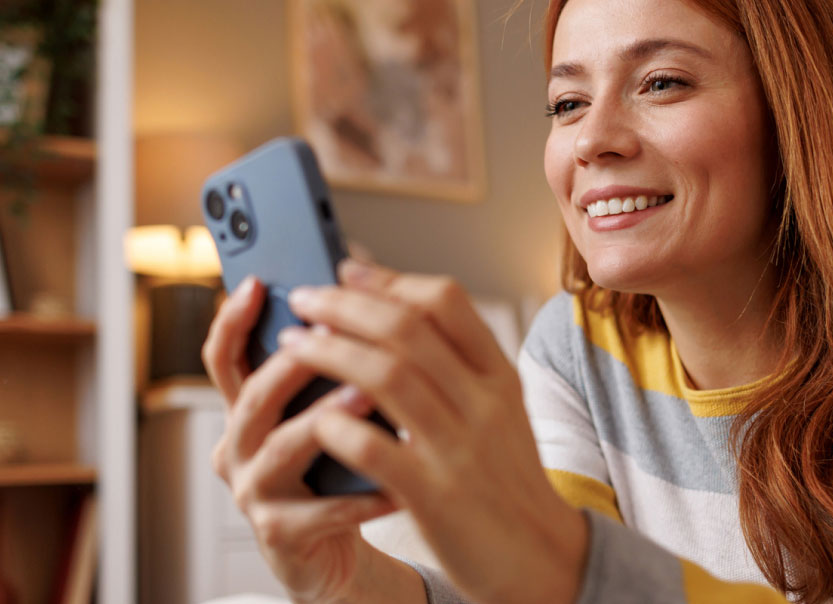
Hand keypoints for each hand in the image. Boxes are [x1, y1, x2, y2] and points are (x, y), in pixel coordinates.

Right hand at [202, 276, 407, 603]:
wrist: (336, 553)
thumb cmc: (336, 471)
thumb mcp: (327, 411)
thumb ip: (330, 363)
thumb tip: (356, 282)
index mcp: (248, 410)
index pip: (226, 357)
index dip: (234, 320)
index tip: (259, 284)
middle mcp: (240, 447)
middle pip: (254, 396)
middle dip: (293, 363)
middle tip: (334, 334)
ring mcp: (254, 491)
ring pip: (282, 447)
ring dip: (325, 417)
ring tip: (369, 395)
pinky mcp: (280, 534)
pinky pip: (321, 511)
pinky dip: (361, 495)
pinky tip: (396, 480)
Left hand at [280, 260, 589, 603]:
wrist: (540, 559)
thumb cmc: (505, 482)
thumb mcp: (499, 412)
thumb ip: (457, 366)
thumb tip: (393, 315)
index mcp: (499, 376)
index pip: (445, 300)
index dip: (388, 279)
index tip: (345, 271)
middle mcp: (482, 403)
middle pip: (405, 328)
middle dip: (343, 305)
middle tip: (303, 298)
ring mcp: (459, 449)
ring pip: (386, 375)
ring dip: (328, 351)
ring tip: (292, 344)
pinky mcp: (433, 497)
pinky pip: (374, 447)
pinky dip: (337, 425)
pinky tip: (314, 418)